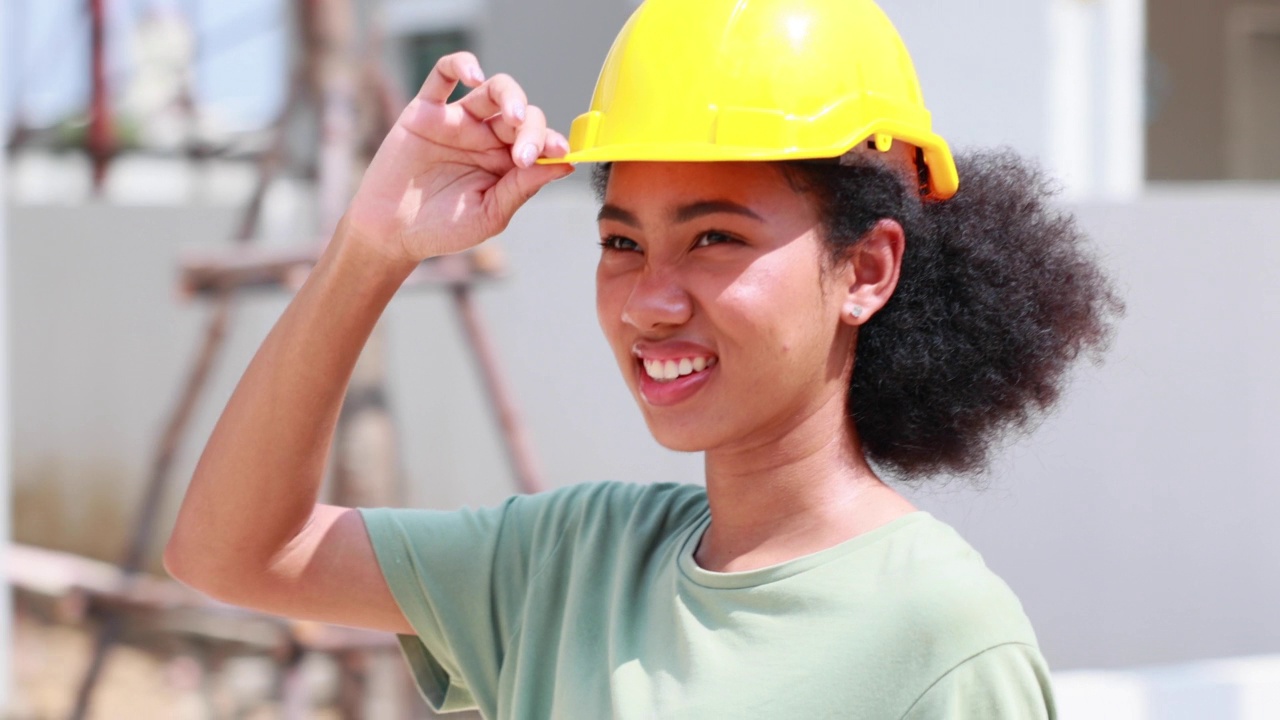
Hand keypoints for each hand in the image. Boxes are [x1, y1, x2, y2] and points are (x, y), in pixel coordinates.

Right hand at [343, 52, 573, 264]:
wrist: (390, 233)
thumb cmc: (442, 229)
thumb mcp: (489, 215)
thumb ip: (521, 188)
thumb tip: (564, 165)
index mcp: (507, 163)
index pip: (538, 141)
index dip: (551, 143)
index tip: (559, 154)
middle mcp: (487, 138)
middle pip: (521, 114)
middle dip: (532, 129)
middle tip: (526, 152)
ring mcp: (458, 122)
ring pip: (493, 91)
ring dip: (511, 96)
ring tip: (514, 115)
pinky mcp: (425, 111)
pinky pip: (443, 75)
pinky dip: (461, 65)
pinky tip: (474, 76)